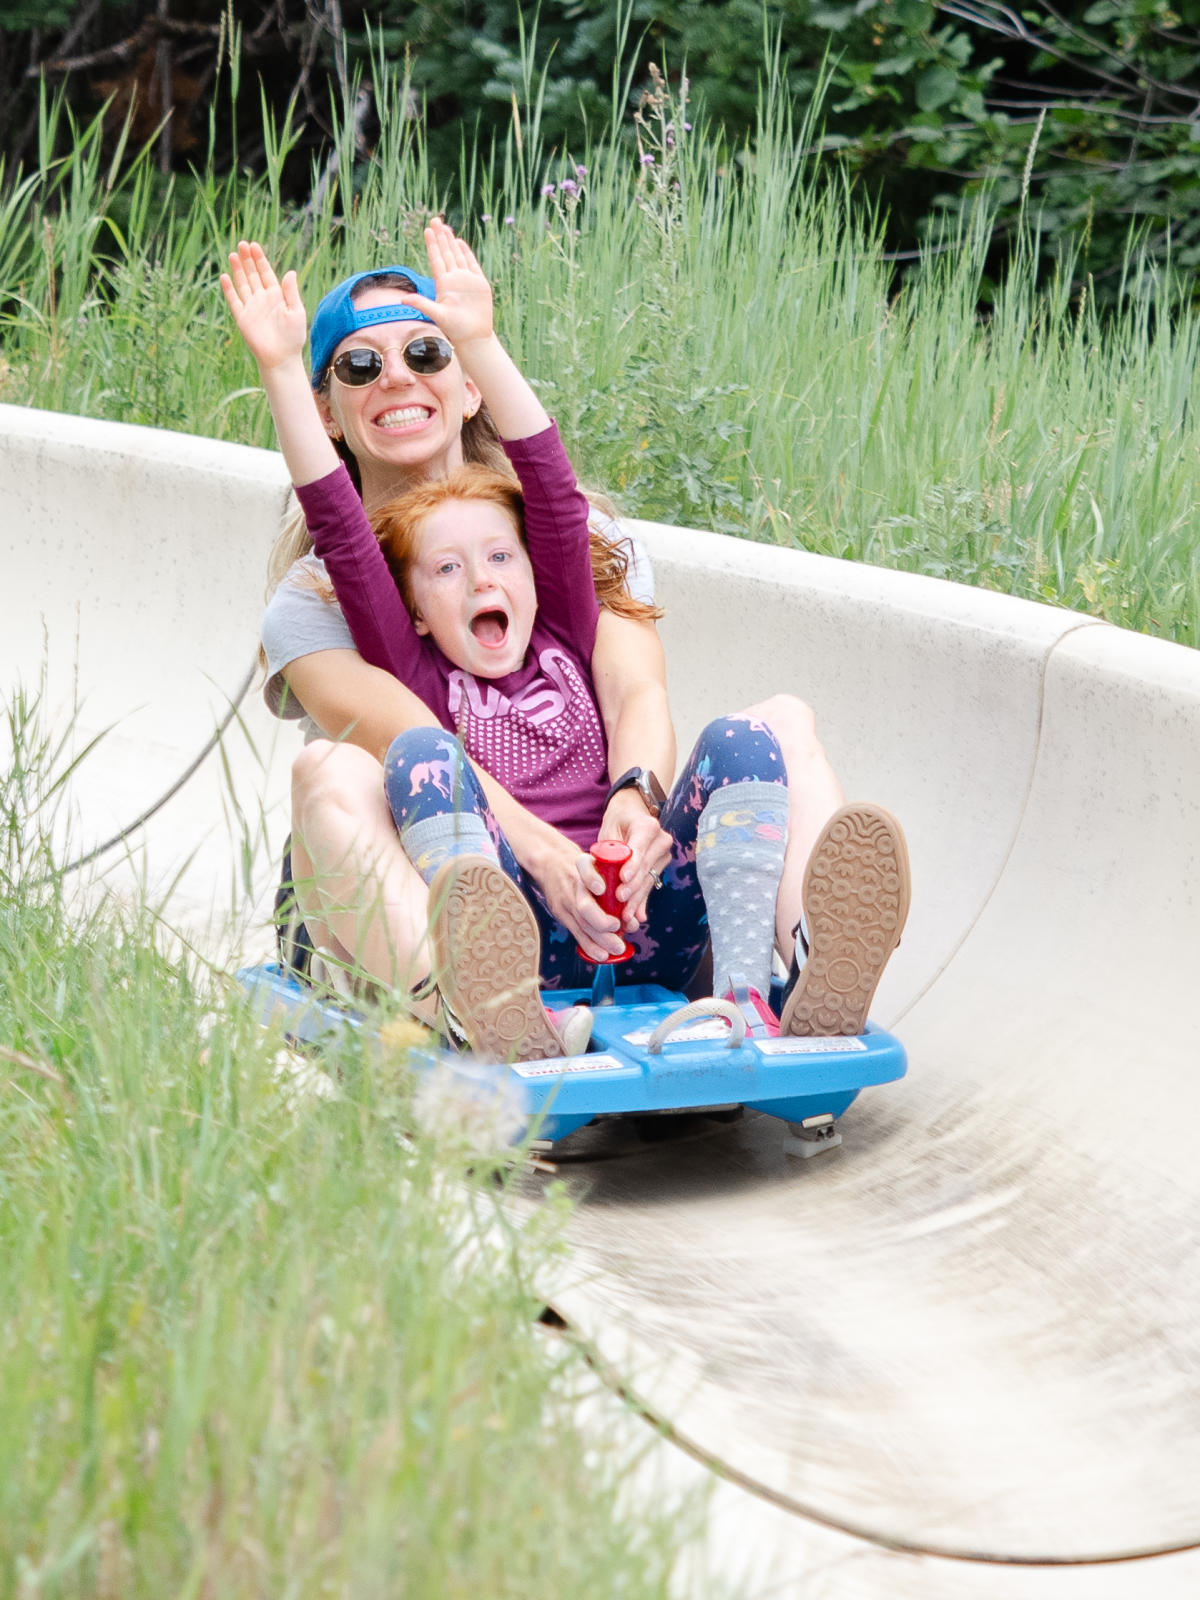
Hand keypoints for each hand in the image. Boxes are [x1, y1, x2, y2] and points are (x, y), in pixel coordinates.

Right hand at [220, 241, 306, 373]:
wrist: (281, 358)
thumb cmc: (293, 338)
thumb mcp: (296, 312)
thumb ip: (291, 292)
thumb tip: (290, 272)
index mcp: (277, 296)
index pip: (266, 273)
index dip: (260, 259)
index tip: (254, 246)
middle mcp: (262, 299)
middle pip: (253, 275)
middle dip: (247, 260)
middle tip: (242, 244)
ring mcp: (251, 307)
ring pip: (243, 284)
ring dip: (238, 270)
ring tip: (233, 254)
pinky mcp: (242, 318)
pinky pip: (234, 301)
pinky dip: (229, 289)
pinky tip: (225, 277)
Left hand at [398, 218, 494, 350]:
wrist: (475, 337)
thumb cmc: (455, 329)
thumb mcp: (437, 315)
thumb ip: (422, 304)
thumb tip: (402, 300)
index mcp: (443, 284)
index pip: (436, 260)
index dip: (432, 245)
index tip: (427, 231)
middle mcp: (453, 279)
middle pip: (445, 253)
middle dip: (440, 237)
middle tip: (435, 220)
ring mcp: (466, 280)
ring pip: (457, 256)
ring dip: (451, 241)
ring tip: (445, 227)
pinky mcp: (479, 283)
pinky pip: (472, 264)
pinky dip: (466, 253)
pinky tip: (459, 242)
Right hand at [526, 829, 628, 961]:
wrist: (551, 864)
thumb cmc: (585, 867)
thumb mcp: (597, 864)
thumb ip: (615, 885)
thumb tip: (634, 920)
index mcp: (583, 865)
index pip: (584, 867)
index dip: (591, 879)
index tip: (601, 889)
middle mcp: (573, 884)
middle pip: (584, 905)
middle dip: (602, 922)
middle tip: (619, 929)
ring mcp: (565, 900)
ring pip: (582, 923)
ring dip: (600, 939)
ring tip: (617, 948)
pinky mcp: (560, 913)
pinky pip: (575, 932)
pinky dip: (589, 946)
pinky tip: (601, 955)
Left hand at [598, 789, 673, 929]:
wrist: (631, 816)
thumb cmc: (617, 824)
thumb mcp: (609, 832)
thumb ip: (610, 853)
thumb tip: (611, 878)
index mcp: (647, 825)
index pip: (639, 847)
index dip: (632, 864)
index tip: (623, 879)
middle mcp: (661, 839)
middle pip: (646, 867)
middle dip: (633, 887)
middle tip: (620, 901)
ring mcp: (664, 853)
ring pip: (649, 879)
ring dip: (636, 898)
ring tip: (625, 915)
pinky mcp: (662, 866)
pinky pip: (650, 884)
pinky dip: (641, 900)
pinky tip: (637, 916)